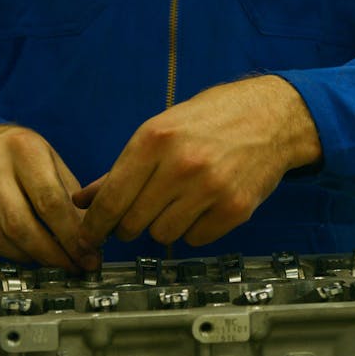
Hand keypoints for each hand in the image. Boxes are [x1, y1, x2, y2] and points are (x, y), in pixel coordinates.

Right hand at [0, 124, 96, 269]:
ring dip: (30, 258)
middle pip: (21, 226)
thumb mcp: (53, 162)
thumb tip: (92, 242)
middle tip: (71, 266)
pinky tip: (24, 252)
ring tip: (50, 260)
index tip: (88, 256)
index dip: (72, 237)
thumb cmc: (22, 155)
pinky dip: (7, 254)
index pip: (50, 202)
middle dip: (52, 254)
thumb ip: (72, 200)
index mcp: (22, 147)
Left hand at [74, 75, 321, 248]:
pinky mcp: (235, 209)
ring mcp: (210, 189)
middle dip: (129, 225)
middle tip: (140, 212)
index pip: (112, 199)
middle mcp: (180, 165)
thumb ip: (120, 170)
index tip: (88, 237)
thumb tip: (82, 201)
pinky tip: (203, 205)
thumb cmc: (211, 119)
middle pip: (133, 223)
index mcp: (154, 139)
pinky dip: (194, 229)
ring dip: (163, 226)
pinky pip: (195, 239)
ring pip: (163, 236)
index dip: (95, 225)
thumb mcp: (159, 131)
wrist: (272, 116)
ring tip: (178, 202)